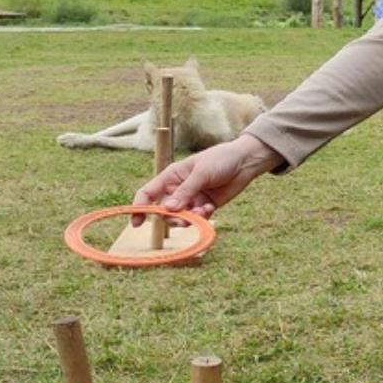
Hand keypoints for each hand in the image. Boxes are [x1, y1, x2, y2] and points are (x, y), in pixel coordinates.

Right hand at [131, 134, 283, 224]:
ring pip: (180, 217)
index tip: (137, 222)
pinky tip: (209, 208)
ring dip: (188, 219)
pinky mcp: (204, 206)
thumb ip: (185, 191)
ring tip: (201, 212)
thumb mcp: (201, 173)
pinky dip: (201, 217)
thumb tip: (168, 209)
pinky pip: (196, 218)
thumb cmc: (220, 160)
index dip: (139, 207)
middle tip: (184, 219)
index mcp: (171, 177)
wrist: (245, 162)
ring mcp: (191, 199)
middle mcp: (178, 189)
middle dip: (172, 218)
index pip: (148, 193)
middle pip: (163, 211)